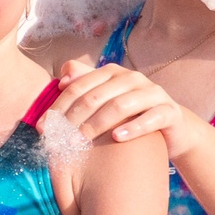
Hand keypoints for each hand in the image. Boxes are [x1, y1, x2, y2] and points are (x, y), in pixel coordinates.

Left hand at [49, 59, 186, 148]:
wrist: (172, 128)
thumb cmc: (130, 116)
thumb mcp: (106, 101)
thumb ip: (83, 87)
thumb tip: (61, 81)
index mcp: (112, 73)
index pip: (77, 86)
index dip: (58, 106)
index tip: (43, 127)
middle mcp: (132, 79)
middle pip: (95, 96)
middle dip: (73, 118)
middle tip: (59, 139)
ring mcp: (153, 93)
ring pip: (120, 105)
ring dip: (97, 124)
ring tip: (81, 141)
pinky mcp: (170, 111)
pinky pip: (151, 118)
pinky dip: (133, 128)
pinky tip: (116, 138)